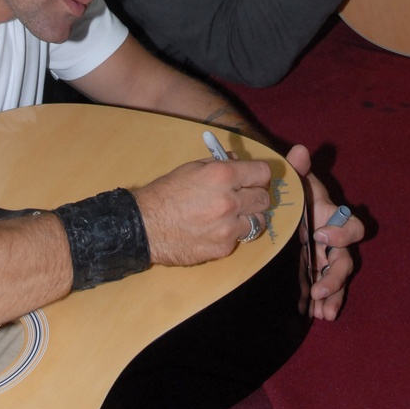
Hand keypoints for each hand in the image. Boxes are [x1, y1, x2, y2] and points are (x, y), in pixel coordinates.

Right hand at [134, 156, 272, 266]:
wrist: (144, 226)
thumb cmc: (166, 193)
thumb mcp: (191, 168)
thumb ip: (220, 163)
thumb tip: (239, 160)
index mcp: (222, 176)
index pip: (263, 173)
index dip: (259, 175)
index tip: (253, 178)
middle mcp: (230, 201)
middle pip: (264, 198)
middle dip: (255, 195)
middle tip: (242, 196)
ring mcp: (228, 227)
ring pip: (258, 220)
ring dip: (248, 217)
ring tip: (232, 215)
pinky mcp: (224, 248)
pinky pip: (241, 238)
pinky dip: (233, 234)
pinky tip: (216, 229)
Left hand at [285, 145, 362, 320]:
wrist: (280, 202)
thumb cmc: (292, 190)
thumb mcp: (294, 179)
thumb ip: (298, 167)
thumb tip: (299, 151)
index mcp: (333, 217)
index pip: (353, 227)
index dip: (342, 234)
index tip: (320, 236)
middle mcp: (334, 239)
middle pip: (345, 261)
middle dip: (336, 277)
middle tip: (319, 288)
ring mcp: (325, 257)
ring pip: (337, 279)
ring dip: (332, 296)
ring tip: (322, 313)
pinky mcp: (314, 269)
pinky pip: (324, 288)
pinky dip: (323, 301)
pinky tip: (314, 314)